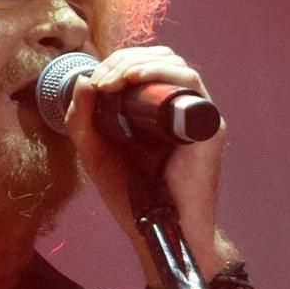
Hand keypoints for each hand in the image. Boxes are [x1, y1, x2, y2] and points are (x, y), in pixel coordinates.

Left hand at [63, 46, 237, 287]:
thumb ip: (82, 120)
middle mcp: (179, 108)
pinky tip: (134, 80)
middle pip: (160, 59)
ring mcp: (196, 115)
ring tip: (113, 80)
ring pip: (175, 64)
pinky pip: (190, 83)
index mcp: (156, 112)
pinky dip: (160, 73)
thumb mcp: (95, 153)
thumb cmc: (131, 197)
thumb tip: (82, 80)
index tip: (95, 79)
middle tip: (102, 79)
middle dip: (125, 60)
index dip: (119, 62)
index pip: (144, 67)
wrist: (158, 229)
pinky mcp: (207, 125)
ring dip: (138, 63)